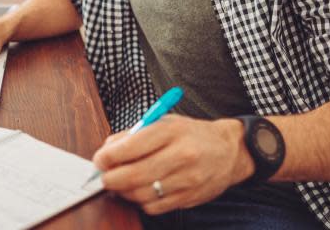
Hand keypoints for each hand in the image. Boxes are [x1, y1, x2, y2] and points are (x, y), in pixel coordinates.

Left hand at [91, 115, 253, 215]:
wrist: (229, 152)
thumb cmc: (191, 135)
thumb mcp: (164, 123)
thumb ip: (133, 135)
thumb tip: (106, 150)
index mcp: (171, 131)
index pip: (131, 147)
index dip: (107, 157)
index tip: (99, 159)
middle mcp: (181, 156)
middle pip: (133, 175)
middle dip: (110, 178)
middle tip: (104, 177)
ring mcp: (186, 180)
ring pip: (141, 194)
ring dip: (124, 191)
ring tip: (122, 183)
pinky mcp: (189, 198)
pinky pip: (154, 207)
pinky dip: (141, 201)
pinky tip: (142, 190)